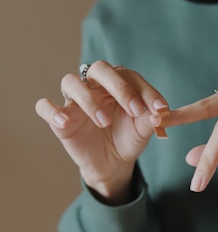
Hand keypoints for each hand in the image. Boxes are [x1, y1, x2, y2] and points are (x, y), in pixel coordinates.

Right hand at [35, 61, 167, 203]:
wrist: (113, 163)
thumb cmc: (128, 137)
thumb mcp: (142, 130)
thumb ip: (150, 119)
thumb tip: (159, 114)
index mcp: (118, 83)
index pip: (130, 76)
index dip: (146, 91)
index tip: (159, 109)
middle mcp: (95, 86)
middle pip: (99, 69)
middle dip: (118, 86)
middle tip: (133, 109)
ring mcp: (75, 101)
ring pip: (71, 83)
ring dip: (89, 100)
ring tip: (104, 121)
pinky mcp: (59, 118)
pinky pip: (45, 106)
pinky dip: (52, 110)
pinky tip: (64, 121)